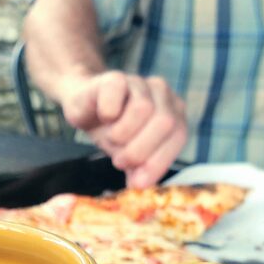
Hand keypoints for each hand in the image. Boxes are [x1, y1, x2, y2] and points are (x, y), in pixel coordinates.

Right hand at [61, 71, 186, 187]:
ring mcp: (140, 82)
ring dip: (121, 134)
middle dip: (139, 150)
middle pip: (164, 122)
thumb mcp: (130, 154)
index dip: (158, 162)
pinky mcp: (114, 78)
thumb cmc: (112, 131)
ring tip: (110, 139)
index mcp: (174, 114)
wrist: (84, 105)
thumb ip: (140, 170)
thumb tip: (140, 186)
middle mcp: (162, 94)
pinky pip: (116, 97)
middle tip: (120, 160)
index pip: (178, 135)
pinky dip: (107, 114)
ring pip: (143, 109)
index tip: (137, 182)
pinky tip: (103, 118)